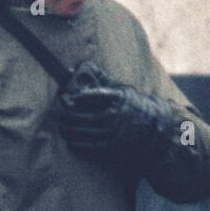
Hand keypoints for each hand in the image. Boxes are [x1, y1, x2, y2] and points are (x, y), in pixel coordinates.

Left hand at [58, 77, 174, 155]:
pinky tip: (69, 140)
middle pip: (87, 116)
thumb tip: (86, 65)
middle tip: (59, 113)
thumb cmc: (131, 102)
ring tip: (61, 126)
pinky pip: (92, 145)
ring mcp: (115, 131)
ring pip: (87, 132)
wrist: (150, 123)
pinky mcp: (113, 144)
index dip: (79, 98)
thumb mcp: (121, 88)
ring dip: (70, 130)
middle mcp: (116, 115)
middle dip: (69, 116)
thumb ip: (103, 79)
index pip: (97, 96)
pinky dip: (78, 143)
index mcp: (118, 97)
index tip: (67, 98)